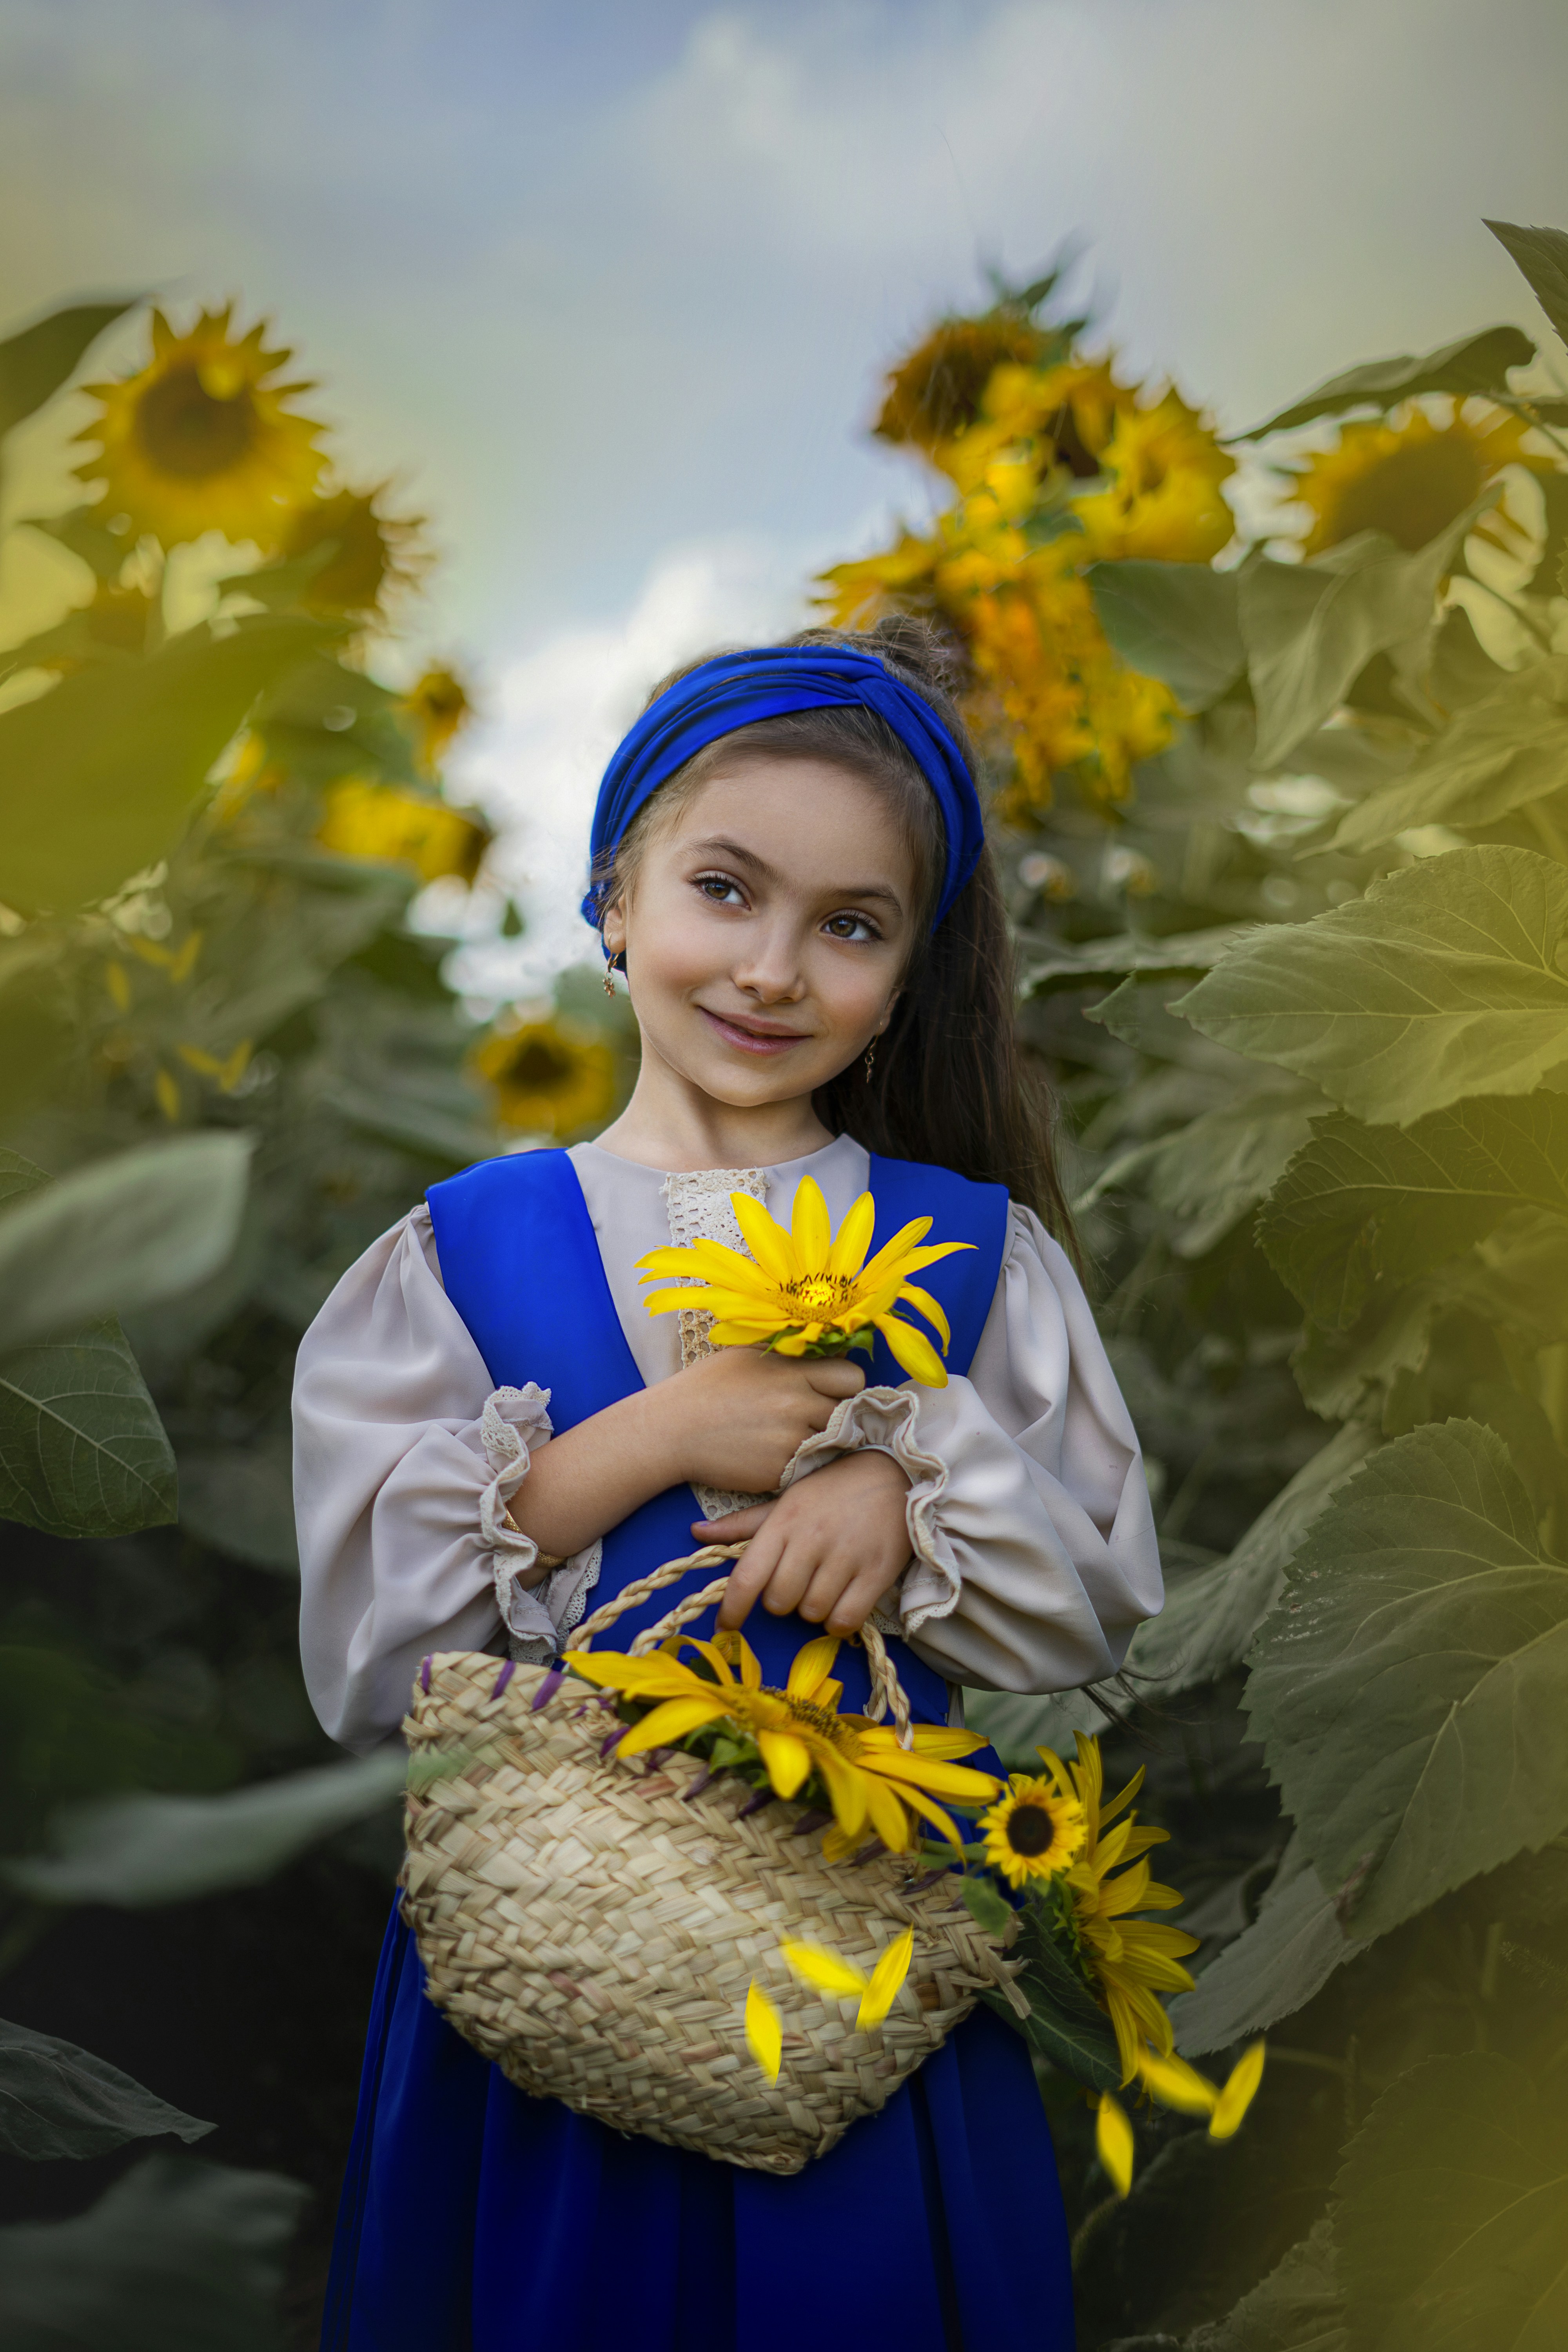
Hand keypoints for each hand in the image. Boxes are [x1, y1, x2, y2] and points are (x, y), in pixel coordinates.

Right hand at [657, 1346, 865, 1498]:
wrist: (670, 1430)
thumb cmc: (706, 1387)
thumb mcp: (748, 1353)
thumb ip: (789, 1353)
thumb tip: (824, 1348)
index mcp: (792, 1370)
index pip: (852, 1377)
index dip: (844, 1386)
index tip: (831, 1391)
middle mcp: (797, 1403)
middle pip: (848, 1413)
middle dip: (836, 1415)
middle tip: (813, 1417)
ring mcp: (791, 1439)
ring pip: (833, 1444)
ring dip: (821, 1442)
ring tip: (791, 1437)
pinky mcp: (781, 1471)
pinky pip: (809, 1467)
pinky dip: (799, 1464)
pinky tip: (775, 1454)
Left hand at [698, 1449, 912, 1637]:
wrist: (895, 1473)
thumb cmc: (833, 1490)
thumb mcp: (786, 1500)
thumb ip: (742, 1525)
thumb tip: (695, 1533)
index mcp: (784, 1522)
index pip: (747, 1577)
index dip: (732, 1609)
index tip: (725, 1625)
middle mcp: (812, 1539)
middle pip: (778, 1602)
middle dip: (781, 1601)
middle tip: (796, 1583)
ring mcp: (846, 1557)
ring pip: (811, 1613)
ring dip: (812, 1609)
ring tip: (823, 1585)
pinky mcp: (877, 1572)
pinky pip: (845, 1619)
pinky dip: (839, 1620)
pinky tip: (842, 1601)